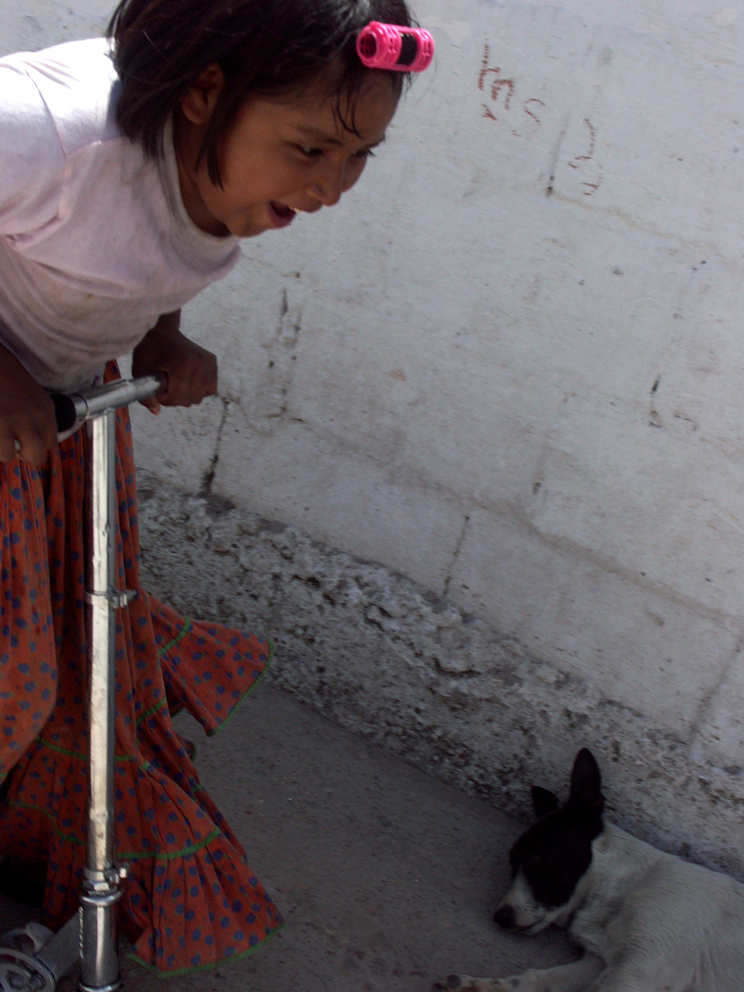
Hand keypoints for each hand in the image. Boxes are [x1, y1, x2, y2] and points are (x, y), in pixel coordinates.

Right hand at [0, 344, 56, 464]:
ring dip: (3, 451)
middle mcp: (34, 417)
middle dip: (23, 454)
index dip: (35, 444)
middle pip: (37, 456)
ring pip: (11, 456)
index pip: (51, 442)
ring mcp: (12, 421)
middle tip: (10, 443)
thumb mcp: (30, 392)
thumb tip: (30, 436)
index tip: (24, 438)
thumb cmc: (3, 371)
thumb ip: (35, 414)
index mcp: (45, 408)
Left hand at [132, 311, 217, 413]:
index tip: (158, 390)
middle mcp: (199, 362)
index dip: (165, 399)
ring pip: (200, 396)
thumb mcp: (140, 371)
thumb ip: (145, 394)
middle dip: (176, 398)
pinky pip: (210, 389)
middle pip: (190, 398)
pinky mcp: (213, 363)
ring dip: (187, 395)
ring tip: (176, 383)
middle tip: (166, 386)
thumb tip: (156, 412)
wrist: (163, 331)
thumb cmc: (150, 350)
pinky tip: (188, 381)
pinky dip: (199, 390)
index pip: (178, 396)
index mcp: (182, 363)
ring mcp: (208, 362)